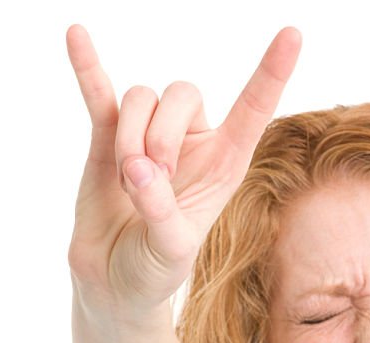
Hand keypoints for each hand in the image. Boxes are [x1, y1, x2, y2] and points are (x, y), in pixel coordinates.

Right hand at [65, 24, 300, 311]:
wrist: (113, 281)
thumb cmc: (155, 270)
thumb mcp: (170, 251)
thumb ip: (161, 213)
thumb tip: (139, 170)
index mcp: (224, 165)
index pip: (253, 110)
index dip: (271, 73)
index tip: (292, 35)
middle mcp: (192, 142)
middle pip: (182, 92)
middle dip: (162, 133)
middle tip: (149, 179)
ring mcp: (148, 135)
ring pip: (140, 98)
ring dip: (130, 137)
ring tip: (128, 187)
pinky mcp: (107, 138)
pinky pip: (98, 92)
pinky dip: (87, 67)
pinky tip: (76, 35)